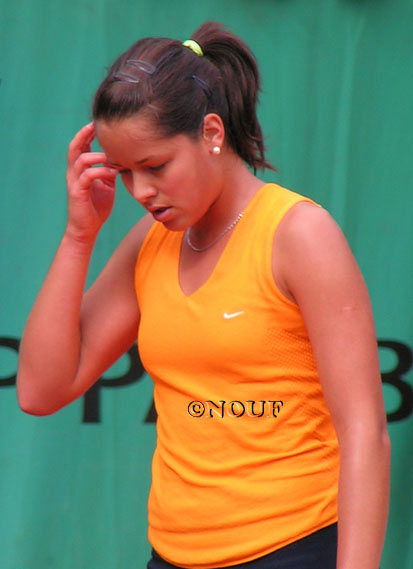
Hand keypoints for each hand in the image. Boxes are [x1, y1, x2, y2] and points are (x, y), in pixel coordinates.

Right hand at [66, 123, 117, 242]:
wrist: (87, 229)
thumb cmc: (96, 208)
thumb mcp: (107, 186)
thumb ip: (110, 171)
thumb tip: (121, 159)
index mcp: (80, 170)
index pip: (81, 146)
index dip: (88, 133)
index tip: (101, 123)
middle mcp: (74, 173)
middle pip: (75, 147)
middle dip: (85, 134)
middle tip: (97, 125)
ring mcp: (74, 182)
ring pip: (81, 159)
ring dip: (97, 155)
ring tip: (111, 156)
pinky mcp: (77, 192)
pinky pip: (87, 176)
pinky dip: (100, 171)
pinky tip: (111, 172)